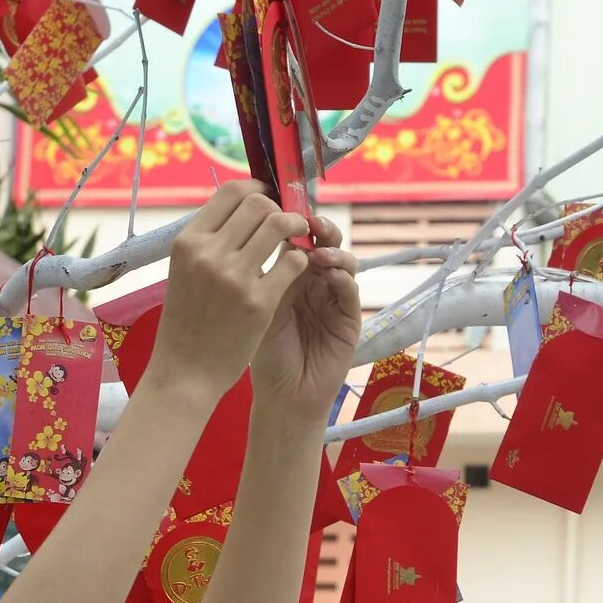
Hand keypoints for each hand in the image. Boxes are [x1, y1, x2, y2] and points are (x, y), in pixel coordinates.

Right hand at [147, 181, 309, 402]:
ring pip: (280, 225)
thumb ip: (207, 241)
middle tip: (288, 222)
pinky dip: (300, 259)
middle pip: (258, 204)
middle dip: (279, 208)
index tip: (268, 199)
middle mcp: (208, 254)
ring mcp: (234, 277)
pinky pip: (293, 262)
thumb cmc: (185, 322)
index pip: (230, 192)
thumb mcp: (183, 272)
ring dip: (296, 227)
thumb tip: (239, 209)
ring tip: (298, 239)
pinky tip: (296, 268)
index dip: (257, 189)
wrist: (184, 373)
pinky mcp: (259, 302)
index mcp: (187, 242)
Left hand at [248, 213, 360, 420]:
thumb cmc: (260, 353)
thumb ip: (259, 272)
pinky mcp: (348, 317)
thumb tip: (252, 227)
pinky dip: (343, 276)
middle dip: (317, 226)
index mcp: (288, 273)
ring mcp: (333, 297)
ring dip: (331, 250)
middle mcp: (313, 281)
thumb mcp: (253, 306)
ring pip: (342, 259)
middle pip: (322, 241)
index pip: (295, 236)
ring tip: (317, 252)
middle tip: (307, 221)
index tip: (281, 207)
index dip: (291, 220)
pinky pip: (350, 289)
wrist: (281, 395)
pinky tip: (330, 273)